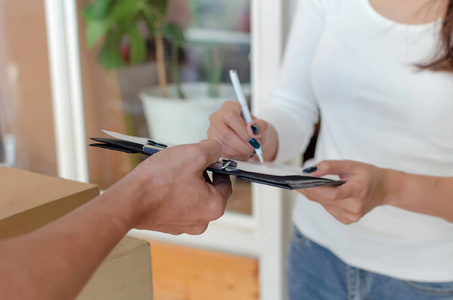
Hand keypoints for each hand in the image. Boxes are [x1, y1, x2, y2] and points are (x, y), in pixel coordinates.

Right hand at [115, 139, 231, 234]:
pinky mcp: (167, 226)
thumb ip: (213, 149)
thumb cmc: (161, 180)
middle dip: (199, 175)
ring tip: (170, 173)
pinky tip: (161, 185)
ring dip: (185, 184)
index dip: (216, 166)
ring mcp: (184, 226)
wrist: (128, 201)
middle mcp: (202, 222)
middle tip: (184, 163)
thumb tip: (217, 150)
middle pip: (208, 191)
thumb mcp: (194, 154)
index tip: (204, 158)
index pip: (226, 183)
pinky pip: (177, 206)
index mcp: (214, 207)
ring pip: (192, 198)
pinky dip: (172, 194)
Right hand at [207, 101, 275, 160]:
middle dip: (242, 144)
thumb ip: (260, 126)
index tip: (253, 139)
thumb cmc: (254, 130)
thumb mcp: (261, 126)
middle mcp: (216, 117)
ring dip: (239, 151)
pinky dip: (235, 156)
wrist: (250, 139)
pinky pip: (222, 153)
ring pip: (223, 145)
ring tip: (249, 150)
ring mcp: (212, 131)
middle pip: (225, 133)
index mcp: (229, 107)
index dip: (242, 130)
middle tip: (253, 148)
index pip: (231, 116)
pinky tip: (242, 153)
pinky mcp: (212, 144)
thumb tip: (253, 129)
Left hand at [300, 160, 391, 223]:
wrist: (384, 189)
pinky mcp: (347, 220)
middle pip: (324, 199)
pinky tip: (326, 192)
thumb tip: (309, 172)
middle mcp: (355, 207)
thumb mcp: (350, 164)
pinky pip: (328, 208)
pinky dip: (324, 200)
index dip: (314, 188)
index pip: (333, 193)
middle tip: (294, 181)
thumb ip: (330, 166)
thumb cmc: (367, 174)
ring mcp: (351, 216)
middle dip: (308, 190)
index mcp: (359, 191)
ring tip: (308, 184)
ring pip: (324, 204)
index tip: (298, 181)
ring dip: (316, 194)